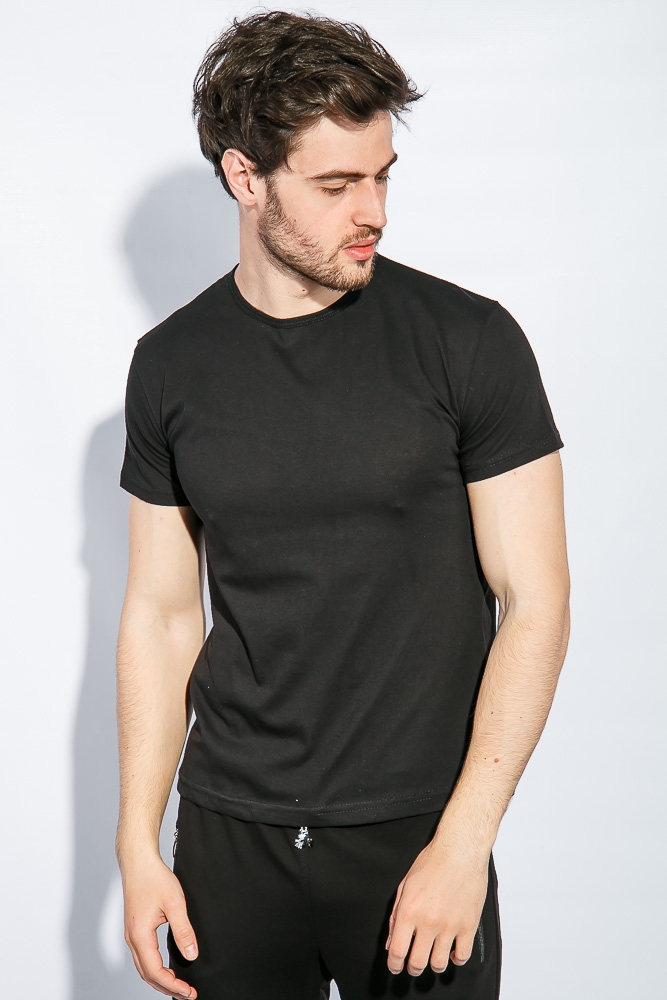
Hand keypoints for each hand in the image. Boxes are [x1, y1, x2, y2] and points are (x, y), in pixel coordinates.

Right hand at [121, 852, 198, 997]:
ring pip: (143, 967)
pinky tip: (166, 968)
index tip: (188, 992)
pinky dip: (154, 968)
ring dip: (160, 980)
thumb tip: (192, 954)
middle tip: (187, 994)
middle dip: (167, 987)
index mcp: (140, 935)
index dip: (173, 986)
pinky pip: (143, 957)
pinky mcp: (135, 928)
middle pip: (147, 974)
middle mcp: (132, 938)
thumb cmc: (153, 878)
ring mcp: (132, 934)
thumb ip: (183, 930)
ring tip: (179, 986)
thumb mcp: (174, 903)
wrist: (139, 862)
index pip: (155, 972)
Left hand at [385, 837, 487, 976]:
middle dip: (412, 969)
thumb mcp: (405, 885)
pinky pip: (462, 956)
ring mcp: (449, 925)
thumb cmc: (433, 862)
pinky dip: (456, 958)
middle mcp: (428, 921)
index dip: (394, 964)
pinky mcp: (468, 925)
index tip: (395, 967)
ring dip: (433, 964)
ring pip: (439, 964)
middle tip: (413, 965)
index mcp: (409, 911)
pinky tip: (452, 951)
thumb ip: (395, 915)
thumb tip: (391, 939)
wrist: (460, 850)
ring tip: (432, 956)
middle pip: (417, 963)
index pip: (397, 951)